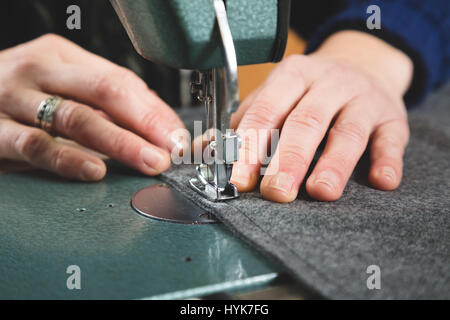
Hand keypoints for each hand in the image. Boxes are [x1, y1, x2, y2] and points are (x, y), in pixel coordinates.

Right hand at [0, 34, 185, 180]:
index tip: (178, 139)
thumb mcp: (66, 87)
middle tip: (169, 150)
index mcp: (62, 57)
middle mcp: (39, 72)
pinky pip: (35, 145)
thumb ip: (112, 103)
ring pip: (74, 117)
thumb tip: (166, 127)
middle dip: (144, 124)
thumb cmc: (24, 96)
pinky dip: (68, 158)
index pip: (120, 81)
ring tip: (146, 161)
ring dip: (117, 143)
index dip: (154, 112)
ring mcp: (14, 99)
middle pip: (104, 92)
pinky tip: (94, 170)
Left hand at [230, 31, 412, 201]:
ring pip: (348, 132)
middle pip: (306, 122)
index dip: (251, 146)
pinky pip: (391, 139)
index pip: (267, 111)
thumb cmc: (311, 91)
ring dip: (334, 163)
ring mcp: (363, 99)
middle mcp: (329, 83)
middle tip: (276, 193)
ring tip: (321, 191)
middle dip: (289, 160)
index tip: (240, 179)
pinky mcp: (392, 117)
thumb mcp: (277, 94)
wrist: (363, 66)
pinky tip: (381, 182)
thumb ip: (247, 121)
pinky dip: (387, 161)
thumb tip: (209, 150)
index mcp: (292, 76)